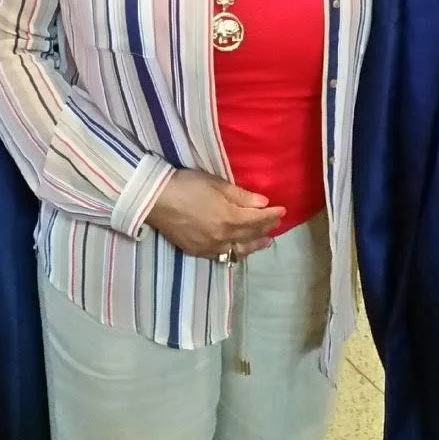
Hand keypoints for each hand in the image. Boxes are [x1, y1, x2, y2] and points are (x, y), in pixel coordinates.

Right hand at [146, 169, 284, 259]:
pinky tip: (237, 248)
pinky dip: (234, 252)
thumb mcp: (216, 184)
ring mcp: (210, 247)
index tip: (283, 210)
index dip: (272, 215)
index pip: (258, 219)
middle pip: (251, 235)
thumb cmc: (186, 185)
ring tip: (265, 242)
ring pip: (239, 250)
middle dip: (266, 229)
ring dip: (254, 245)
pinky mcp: (197, 252)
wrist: (155, 200)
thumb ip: (241, 196)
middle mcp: (223, 237)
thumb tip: (263, 204)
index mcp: (230, 218)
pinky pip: (222, 255)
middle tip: (276, 224)